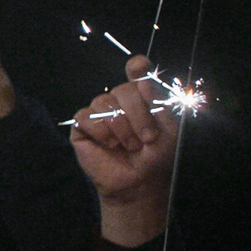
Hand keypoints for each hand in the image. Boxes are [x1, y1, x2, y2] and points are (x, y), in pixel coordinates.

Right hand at [70, 55, 177, 246]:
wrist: (139, 182)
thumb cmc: (157, 157)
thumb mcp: (168, 128)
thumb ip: (157, 101)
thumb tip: (142, 78)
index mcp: (143, 99)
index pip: (137, 73)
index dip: (137, 68)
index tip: (138, 68)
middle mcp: (120, 102)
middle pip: (123, 89)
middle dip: (138, 115)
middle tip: (146, 138)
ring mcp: (100, 112)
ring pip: (104, 101)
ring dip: (121, 127)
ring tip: (128, 145)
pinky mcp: (82, 127)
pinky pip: (86, 117)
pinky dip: (101, 132)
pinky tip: (109, 145)